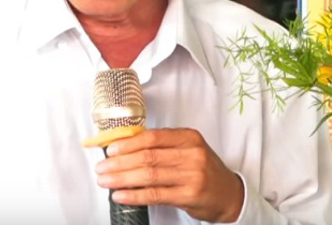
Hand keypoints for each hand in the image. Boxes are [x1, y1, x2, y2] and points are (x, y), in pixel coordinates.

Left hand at [95, 128, 243, 222]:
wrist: (229, 194)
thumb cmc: (204, 170)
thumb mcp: (188, 150)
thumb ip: (162, 146)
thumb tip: (125, 147)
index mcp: (189, 137)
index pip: (152, 137)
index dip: (128, 143)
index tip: (110, 149)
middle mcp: (192, 154)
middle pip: (148, 156)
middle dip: (120, 162)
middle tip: (102, 167)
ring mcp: (192, 175)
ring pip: (149, 175)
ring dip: (122, 178)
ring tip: (106, 181)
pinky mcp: (189, 195)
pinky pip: (155, 194)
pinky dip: (134, 195)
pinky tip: (121, 195)